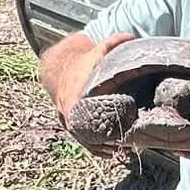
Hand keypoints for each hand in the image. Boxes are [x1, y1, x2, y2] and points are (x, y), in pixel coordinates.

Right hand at [51, 32, 133, 156]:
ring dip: (99, 148)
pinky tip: (110, 154)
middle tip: (119, 148)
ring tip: (118, 153)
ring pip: (83, 140)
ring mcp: (69, 120)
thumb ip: (111, 44)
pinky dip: (95, 148)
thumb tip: (130, 36)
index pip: (81, 117)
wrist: (60, 68)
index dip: (93, 128)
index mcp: (73, 97)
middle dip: (100, 143)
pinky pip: (83, 140)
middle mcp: (68, 112)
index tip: (109, 134)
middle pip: (83, 133)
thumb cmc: (81, 63)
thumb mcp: (95, 52)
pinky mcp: (73, 125)